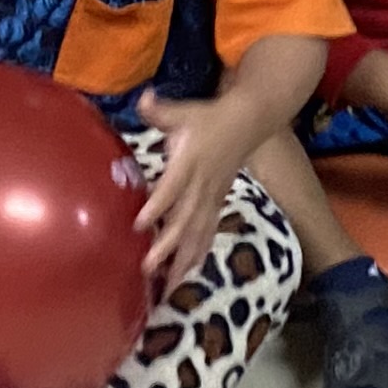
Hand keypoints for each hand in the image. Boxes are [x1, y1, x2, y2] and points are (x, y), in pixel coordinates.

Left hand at [130, 94, 233, 285]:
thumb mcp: (184, 110)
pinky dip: (197, 255)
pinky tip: (186, 276)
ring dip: (183, 261)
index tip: (140, 225)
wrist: (248, 122)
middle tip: (147, 268)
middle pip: (185, 220)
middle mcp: (203, 185)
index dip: (158, 206)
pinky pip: (208, 233)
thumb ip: (160, 110)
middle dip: (168, 246)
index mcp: (191, 161)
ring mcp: (212, 197)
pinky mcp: (217, 204)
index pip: (173, 187)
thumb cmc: (210, 117)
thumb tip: (143, 99)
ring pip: (198, 234)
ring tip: (168, 287)